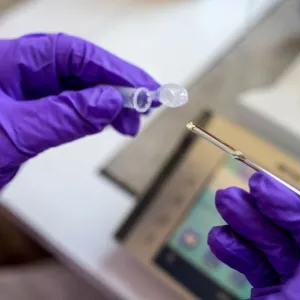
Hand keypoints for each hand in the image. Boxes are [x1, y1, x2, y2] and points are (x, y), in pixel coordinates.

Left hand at [0, 33, 160, 188]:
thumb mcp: (12, 135)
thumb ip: (64, 116)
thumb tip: (111, 102)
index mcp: (8, 63)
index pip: (72, 54)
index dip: (113, 68)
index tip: (144, 87)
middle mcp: (18, 72)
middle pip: (79, 68)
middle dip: (116, 86)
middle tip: (145, 108)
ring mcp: (24, 94)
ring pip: (77, 88)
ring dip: (108, 102)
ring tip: (130, 122)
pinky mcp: (30, 115)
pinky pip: (69, 107)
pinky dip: (92, 116)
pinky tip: (107, 123)